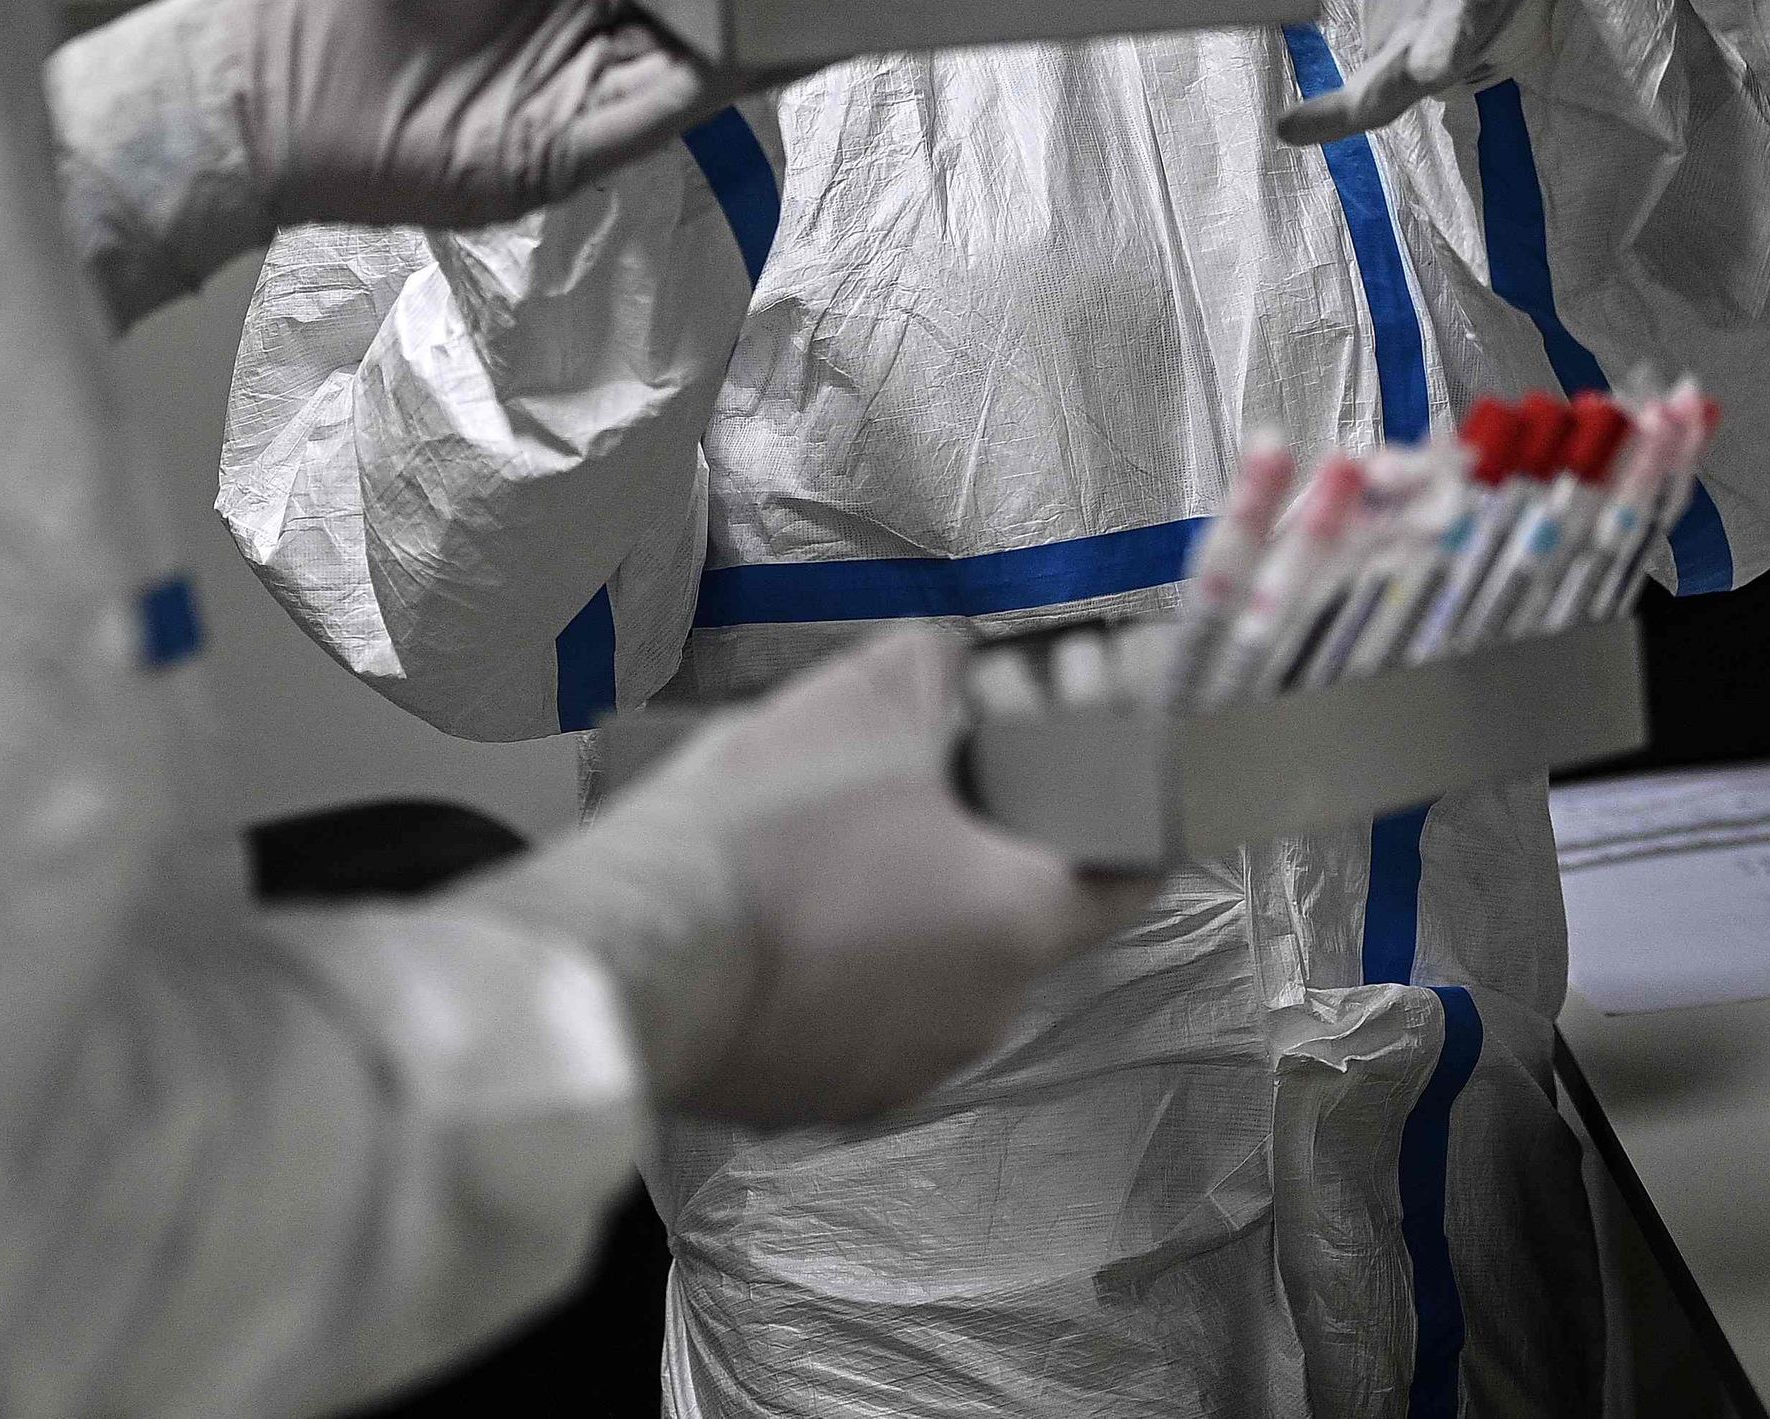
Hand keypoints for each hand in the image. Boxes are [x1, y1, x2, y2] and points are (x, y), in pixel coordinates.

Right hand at [464, 630, 1150, 1126]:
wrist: (637, 953)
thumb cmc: (766, 830)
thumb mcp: (862, 703)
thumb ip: (943, 673)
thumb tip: (970, 666)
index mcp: (1022, 917)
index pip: (1131, 873)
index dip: (1121, 816)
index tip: (1087, 778)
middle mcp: (989, 1011)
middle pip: (1022, 920)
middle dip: (984, 858)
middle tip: (915, 803)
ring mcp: (910, 1070)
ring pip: (942, 975)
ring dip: (911, 921)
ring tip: (831, 864)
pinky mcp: (833, 1103)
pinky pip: (870, 1028)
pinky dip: (849, 980)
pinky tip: (788, 928)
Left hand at [1276, 0, 1536, 146]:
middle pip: (1465, 23)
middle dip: (1449, 44)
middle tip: (1431, 69)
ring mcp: (1442, 32)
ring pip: (1422, 73)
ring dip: (1388, 92)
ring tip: (1342, 113)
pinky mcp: (1404, 62)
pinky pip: (1374, 96)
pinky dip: (1336, 116)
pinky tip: (1289, 127)